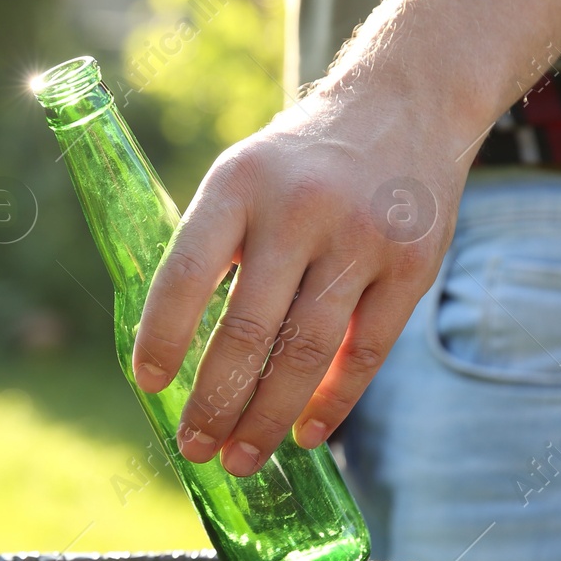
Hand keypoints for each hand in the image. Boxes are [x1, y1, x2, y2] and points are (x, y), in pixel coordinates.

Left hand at [131, 85, 476, 476]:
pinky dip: (332, 402)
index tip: (148, 385)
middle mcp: (299, 209)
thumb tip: (178, 359)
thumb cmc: (303, 161)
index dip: (162, 336)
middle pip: (248, 330)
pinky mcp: (412, 265)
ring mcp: (361, 238)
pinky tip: (306, 434)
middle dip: (215, 402)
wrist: (407, 102)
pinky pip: (365, 353)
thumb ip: (214, 249)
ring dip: (266, 418)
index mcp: (239, 184)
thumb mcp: (245, 174)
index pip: (187, 273)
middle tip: (195, 447)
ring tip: (240, 458)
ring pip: (305, 352)